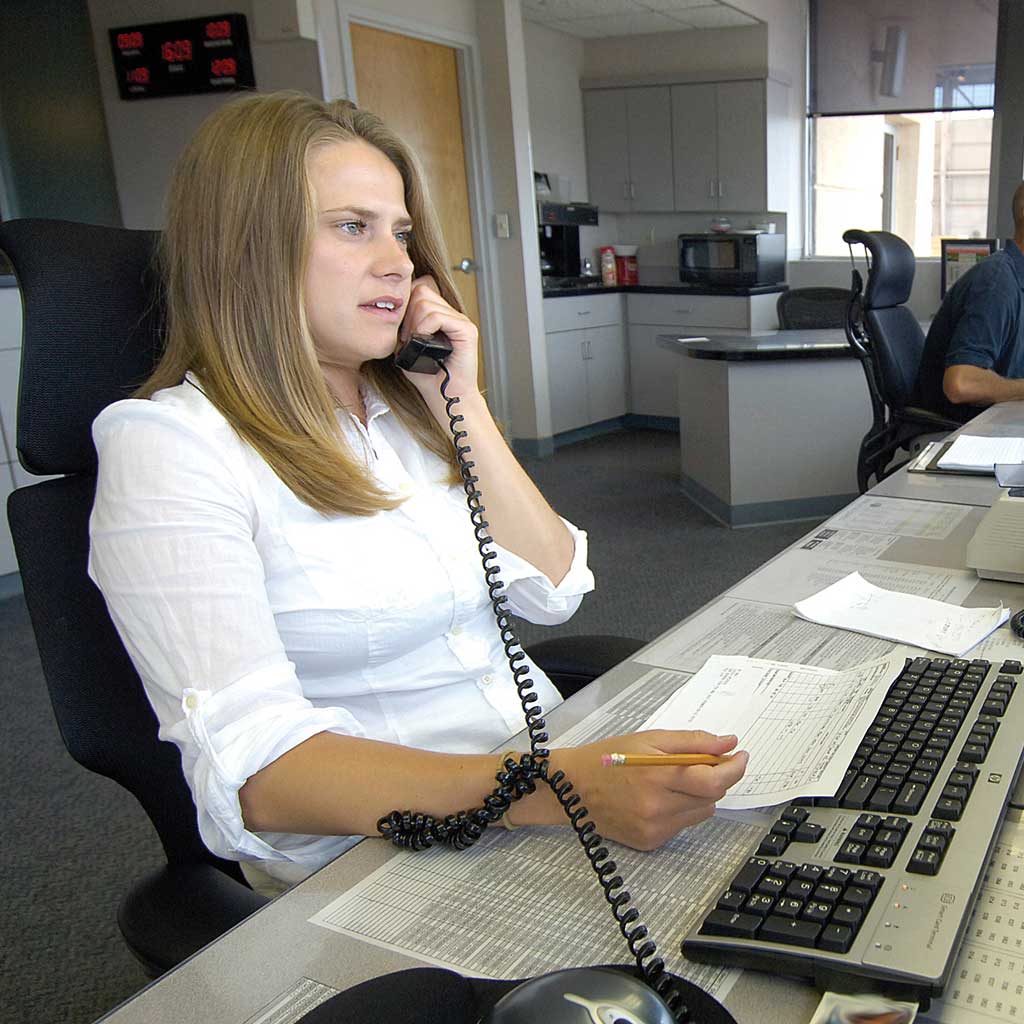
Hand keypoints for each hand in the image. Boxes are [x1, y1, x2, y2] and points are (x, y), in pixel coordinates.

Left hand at [398, 276, 478, 402]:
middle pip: (420, 291)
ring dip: (415, 324)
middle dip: (408, 314)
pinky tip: (425, 342)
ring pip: (425, 302)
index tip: (403, 331)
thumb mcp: (405, 346)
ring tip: (417, 342)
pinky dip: (425, 328)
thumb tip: (392, 309)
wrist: (445, 398)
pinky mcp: (467, 329)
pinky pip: (437, 316)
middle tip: (409, 338)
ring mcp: (460, 320)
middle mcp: (452, 314)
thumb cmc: (429, 378)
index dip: (406, 305)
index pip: (419, 289)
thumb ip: (401, 326)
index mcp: (440, 315)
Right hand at [545, 731, 747, 850]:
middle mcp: (659, 808)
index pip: (714, 780)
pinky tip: (658, 799)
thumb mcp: (648, 739)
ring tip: (672, 782)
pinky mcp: (651, 842)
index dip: (734, 768)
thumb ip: (692, 741)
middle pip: (712, 797)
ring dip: (698, 796)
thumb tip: (728, 742)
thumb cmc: (607, 758)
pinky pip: (683, 826)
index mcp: (658, 777)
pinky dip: (681, 811)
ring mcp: (655, 828)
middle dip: (713, 778)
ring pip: (701, 813)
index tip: (740, 756)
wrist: (570, 789)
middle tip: (700, 763)